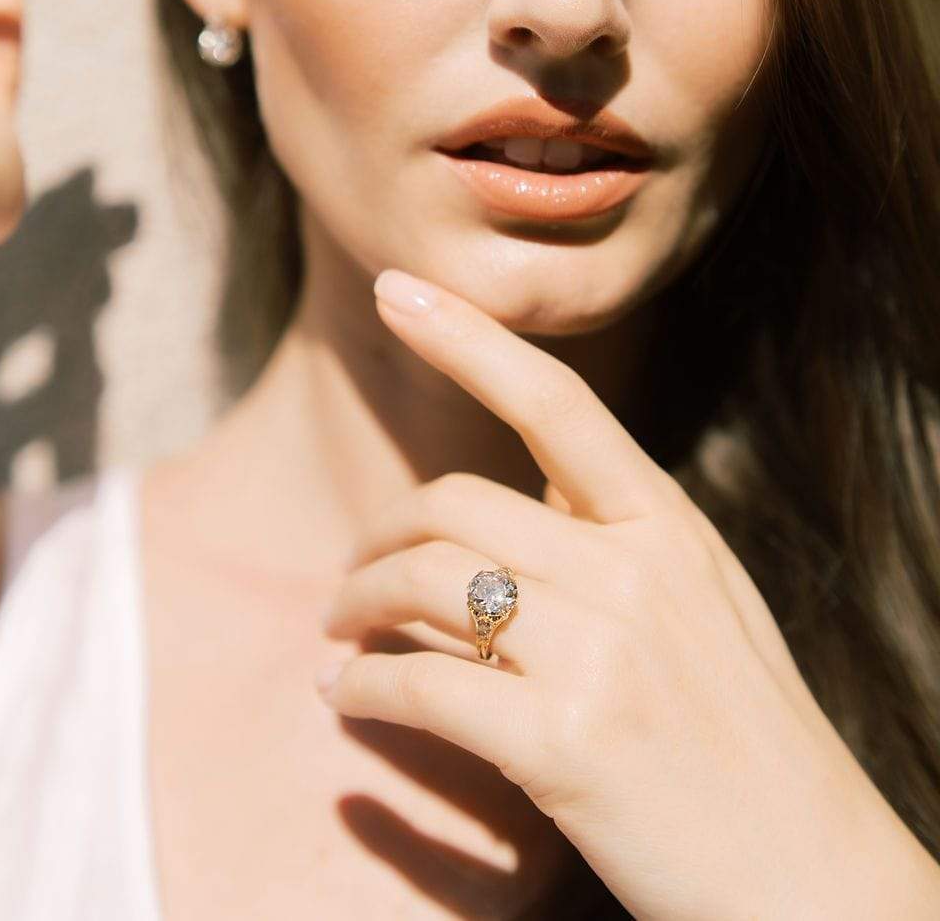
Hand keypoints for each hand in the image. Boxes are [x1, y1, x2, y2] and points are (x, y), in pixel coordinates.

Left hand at [318, 269, 939, 920]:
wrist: (811, 877)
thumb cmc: (744, 737)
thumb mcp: (701, 604)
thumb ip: (613, 543)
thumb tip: (506, 508)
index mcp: (667, 526)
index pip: (556, 400)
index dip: (468, 336)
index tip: (397, 286)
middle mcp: (634, 571)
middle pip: (453, 506)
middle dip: (377, 539)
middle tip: (348, 582)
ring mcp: (602, 654)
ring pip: (424, 585)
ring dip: (357, 607)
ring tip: (338, 639)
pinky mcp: (563, 744)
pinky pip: (421, 687)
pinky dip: (363, 691)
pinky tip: (347, 702)